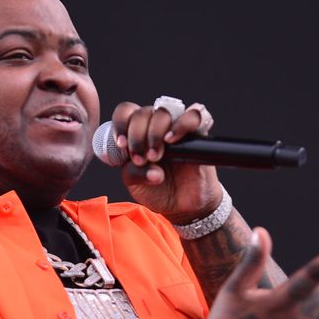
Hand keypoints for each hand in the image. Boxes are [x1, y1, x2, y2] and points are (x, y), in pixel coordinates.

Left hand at [111, 101, 222, 220]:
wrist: (183, 206)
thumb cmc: (157, 190)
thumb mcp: (135, 184)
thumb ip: (132, 171)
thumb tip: (146, 163)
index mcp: (137, 133)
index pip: (126, 112)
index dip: (121, 124)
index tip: (122, 144)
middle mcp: (156, 127)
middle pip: (143, 112)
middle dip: (137, 135)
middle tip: (141, 158)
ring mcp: (177, 128)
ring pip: (164, 111)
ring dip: (155, 131)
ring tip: (155, 156)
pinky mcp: (198, 133)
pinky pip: (196, 115)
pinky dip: (182, 124)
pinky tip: (172, 139)